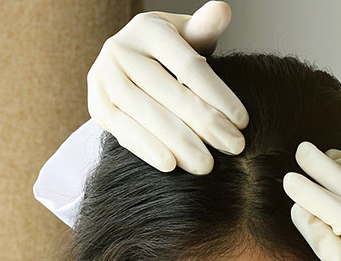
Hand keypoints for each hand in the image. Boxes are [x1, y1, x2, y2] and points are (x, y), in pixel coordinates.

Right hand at [87, 1, 248, 173]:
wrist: (131, 66)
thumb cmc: (171, 53)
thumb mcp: (189, 36)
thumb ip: (205, 28)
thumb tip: (222, 10)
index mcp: (148, 29)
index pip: (188, 65)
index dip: (217, 94)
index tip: (243, 122)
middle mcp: (120, 49)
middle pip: (169, 92)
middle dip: (205, 123)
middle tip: (234, 147)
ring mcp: (103, 78)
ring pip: (146, 114)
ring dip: (179, 142)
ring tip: (207, 165)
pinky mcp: (97, 106)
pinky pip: (124, 131)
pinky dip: (148, 149)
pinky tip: (172, 165)